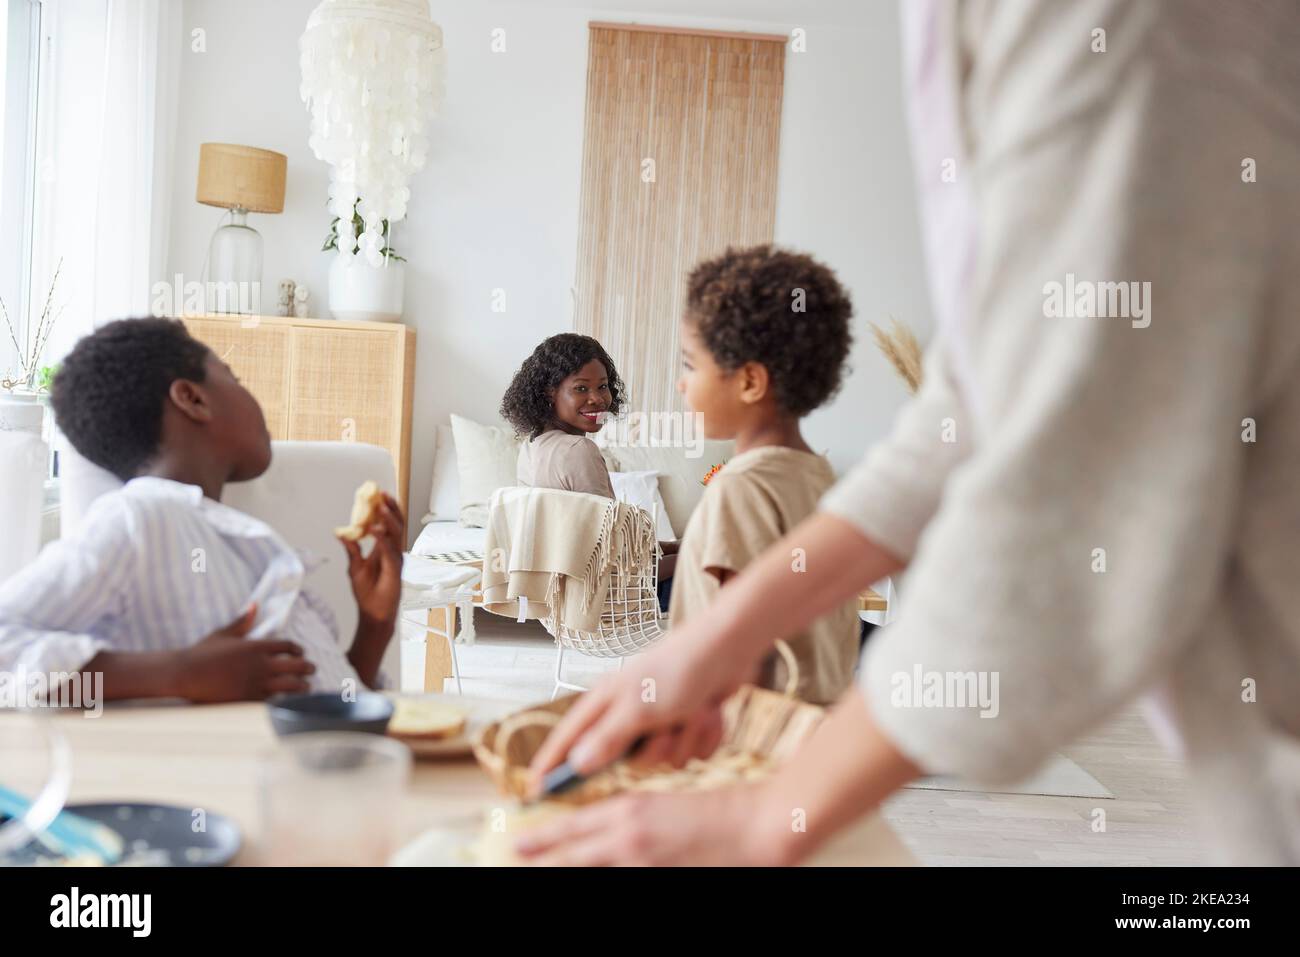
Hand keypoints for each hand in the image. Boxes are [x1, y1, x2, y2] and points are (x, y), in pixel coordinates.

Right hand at [176, 605, 315, 701]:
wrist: (185, 675)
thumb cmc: (202, 653)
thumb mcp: (223, 634)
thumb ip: (242, 621)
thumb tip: (254, 604)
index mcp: (256, 646)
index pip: (288, 646)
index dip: (298, 650)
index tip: (301, 652)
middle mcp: (260, 665)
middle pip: (296, 665)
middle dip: (307, 667)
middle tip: (312, 669)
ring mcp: (256, 683)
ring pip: (291, 685)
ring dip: (302, 686)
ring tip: (307, 687)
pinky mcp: (249, 700)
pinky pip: (276, 700)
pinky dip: (287, 700)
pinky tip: (291, 702)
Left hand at [341, 493, 404, 627]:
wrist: (373, 613)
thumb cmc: (367, 593)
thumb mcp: (355, 567)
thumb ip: (352, 549)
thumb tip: (342, 533)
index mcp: (384, 549)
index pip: (387, 525)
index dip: (385, 510)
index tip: (378, 496)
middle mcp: (393, 551)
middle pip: (396, 525)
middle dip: (391, 509)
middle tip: (382, 495)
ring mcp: (396, 559)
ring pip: (396, 534)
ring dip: (388, 519)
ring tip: (380, 507)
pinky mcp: (395, 569)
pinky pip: (390, 550)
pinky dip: (383, 538)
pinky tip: (375, 529)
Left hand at [514, 785, 788, 865]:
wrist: (755, 826)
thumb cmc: (716, 811)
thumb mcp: (661, 805)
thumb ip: (628, 820)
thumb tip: (602, 835)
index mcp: (628, 811)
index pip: (571, 828)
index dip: (542, 839)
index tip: (520, 844)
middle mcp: (627, 839)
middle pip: (571, 858)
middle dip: (544, 862)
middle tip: (518, 861)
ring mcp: (641, 865)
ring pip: (590, 873)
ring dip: (569, 871)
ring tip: (546, 870)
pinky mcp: (660, 880)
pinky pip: (620, 884)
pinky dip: (604, 881)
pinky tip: (599, 878)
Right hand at [527, 616, 759, 786]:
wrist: (729, 648)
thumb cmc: (679, 667)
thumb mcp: (639, 708)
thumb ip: (608, 739)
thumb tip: (577, 765)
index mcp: (606, 702)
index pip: (568, 739)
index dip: (552, 764)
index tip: (537, 791)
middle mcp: (629, 713)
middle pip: (629, 762)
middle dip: (655, 750)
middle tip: (666, 726)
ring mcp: (660, 720)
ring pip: (666, 761)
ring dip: (685, 739)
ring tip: (693, 711)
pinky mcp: (687, 725)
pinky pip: (692, 754)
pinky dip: (705, 736)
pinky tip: (709, 712)